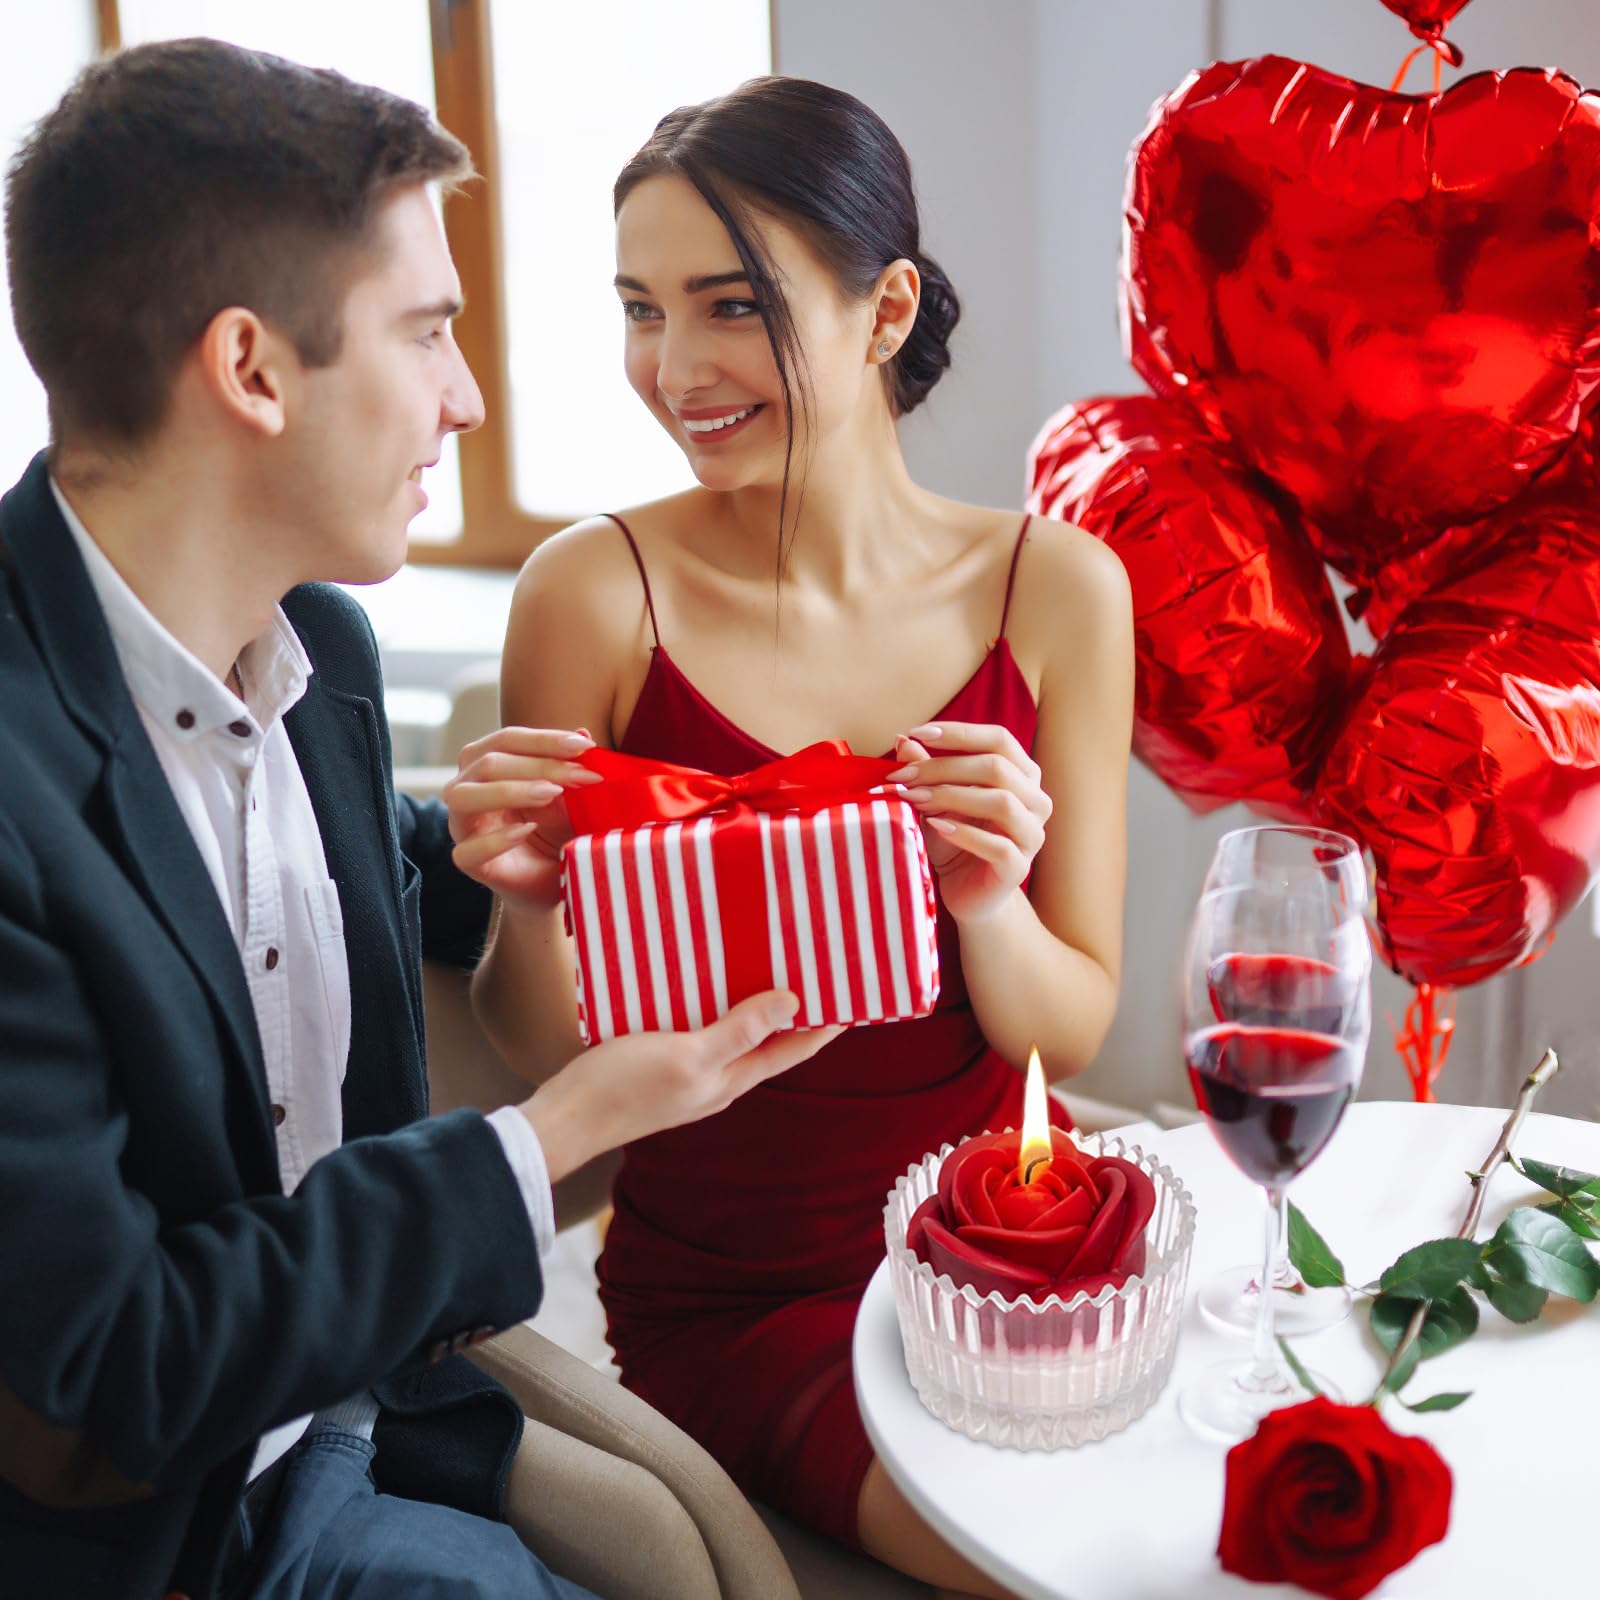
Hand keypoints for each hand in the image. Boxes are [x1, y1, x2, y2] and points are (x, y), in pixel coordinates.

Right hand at [443, 727, 603, 911]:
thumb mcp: (571, 795)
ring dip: (511, 790)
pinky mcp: (467, 862)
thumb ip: (572, 765)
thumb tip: (583, 731)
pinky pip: (468, 849)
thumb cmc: (556, 830)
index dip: (545, 739)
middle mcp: (467, 789)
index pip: (507, 740)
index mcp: (487, 764)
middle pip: (488, 763)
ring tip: (553, 793)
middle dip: (540, 765)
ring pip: (465, 797)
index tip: (585, 746)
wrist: (554, 880)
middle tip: (583, 776)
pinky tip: (527, 831)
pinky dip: (497, 839)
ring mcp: (462, 826)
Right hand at [521, 991, 842, 1181]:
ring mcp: (687, 1071)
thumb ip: (739, 1032)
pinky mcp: (659, 1060)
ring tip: (769, 962)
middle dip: (794, 1008)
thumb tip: (794, 1003)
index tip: (853, 993)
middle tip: (815, 967)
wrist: (563, 1118)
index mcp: (730, 1080)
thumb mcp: (688, 1055)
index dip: (825, 1024)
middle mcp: (716, 1078)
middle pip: (768, 1041)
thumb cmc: (623, 1089)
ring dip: (753, 1003)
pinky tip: (705, 980)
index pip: (792, 1049)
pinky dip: (714, 1003)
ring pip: (734, 1032)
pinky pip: (701, 1027)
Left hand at [886, 721, 1050, 924]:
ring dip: (952, 796)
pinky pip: (997, 845)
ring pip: (1002, 802)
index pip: (999, 740)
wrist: (968, 895)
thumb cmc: (954, 842)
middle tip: (902, 776)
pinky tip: (935, 826)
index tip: (917, 733)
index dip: (959, 733)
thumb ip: (925, 770)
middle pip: (996, 768)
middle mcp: (1036, 801)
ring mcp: (1032, 835)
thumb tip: (903, 740)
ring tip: (915, 799)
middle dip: (943, 767)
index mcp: (1022, 775)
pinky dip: (963, 833)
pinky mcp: (1019, 868)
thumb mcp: (935, 801)